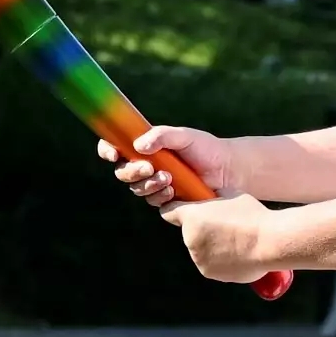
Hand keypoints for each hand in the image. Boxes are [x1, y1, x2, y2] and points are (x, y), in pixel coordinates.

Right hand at [99, 125, 235, 208]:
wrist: (228, 170)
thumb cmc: (206, 149)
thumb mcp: (185, 136)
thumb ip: (162, 136)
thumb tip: (138, 144)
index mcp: (144, 146)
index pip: (115, 146)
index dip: (107, 150)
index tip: (113, 153)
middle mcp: (145, 165)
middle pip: (122, 172)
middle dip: (132, 171)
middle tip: (149, 168)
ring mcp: (154, 183)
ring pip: (136, 188)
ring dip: (148, 185)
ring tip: (168, 179)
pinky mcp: (165, 200)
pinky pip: (152, 201)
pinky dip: (160, 196)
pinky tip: (174, 191)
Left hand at [160, 195, 274, 282]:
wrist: (269, 242)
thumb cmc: (253, 216)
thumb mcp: (231, 196)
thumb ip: (214, 199)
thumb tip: (212, 198)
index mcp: (192, 217)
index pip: (169, 213)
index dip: (174, 211)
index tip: (179, 212)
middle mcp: (190, 239)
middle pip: (190, 233)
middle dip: (203, 230)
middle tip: (226, 227)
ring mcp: (198, 258)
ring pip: (202, 250)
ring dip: (213, 247)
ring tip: (237, 241)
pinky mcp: (209, 272)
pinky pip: (212, 264)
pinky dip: (222, 261)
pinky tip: (239, 253)